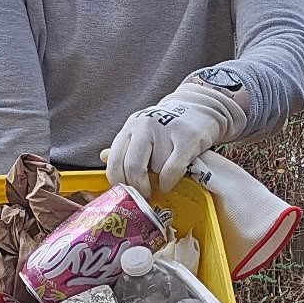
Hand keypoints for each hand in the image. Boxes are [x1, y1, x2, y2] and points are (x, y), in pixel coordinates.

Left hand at [102, 82, 246, 198]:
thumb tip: (103, 157)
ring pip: (156, 170)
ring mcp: (166, 130)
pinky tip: (169, 182)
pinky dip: (169, 182)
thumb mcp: (142, 131)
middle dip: (137, 188)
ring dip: (160, 179)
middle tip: (144, 195)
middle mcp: (144, 126)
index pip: (114, 161)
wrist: (200, 107)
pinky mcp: (187, 138)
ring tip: (165, 171)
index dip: (119, 183)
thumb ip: (124, 147)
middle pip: (131, 167)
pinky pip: (172, 170)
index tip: (127, 193)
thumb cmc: (168, 126)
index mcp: (130, 127)